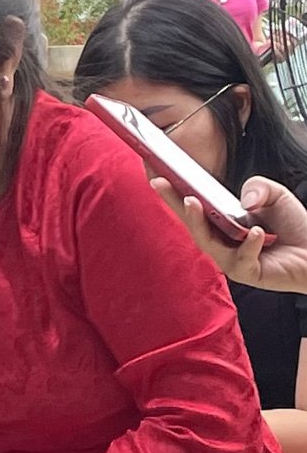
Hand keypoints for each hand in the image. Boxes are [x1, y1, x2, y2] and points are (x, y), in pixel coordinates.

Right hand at [156, 174, 306, 294]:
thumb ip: (258, 186)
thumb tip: (244, 202)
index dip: (175, 195)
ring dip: (197, 222)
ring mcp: (232, 260)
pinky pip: (240, 258)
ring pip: (207, 243)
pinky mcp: (248, 273)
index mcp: (224, 224)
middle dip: (175, 204)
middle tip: (162, 185)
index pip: (195, 209)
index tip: (159, 179)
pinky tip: (256, 233)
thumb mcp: (276, 195)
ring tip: (194, 202)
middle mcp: (223, 243)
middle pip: (192, 225)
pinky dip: (248, 244)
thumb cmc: (297, 227)